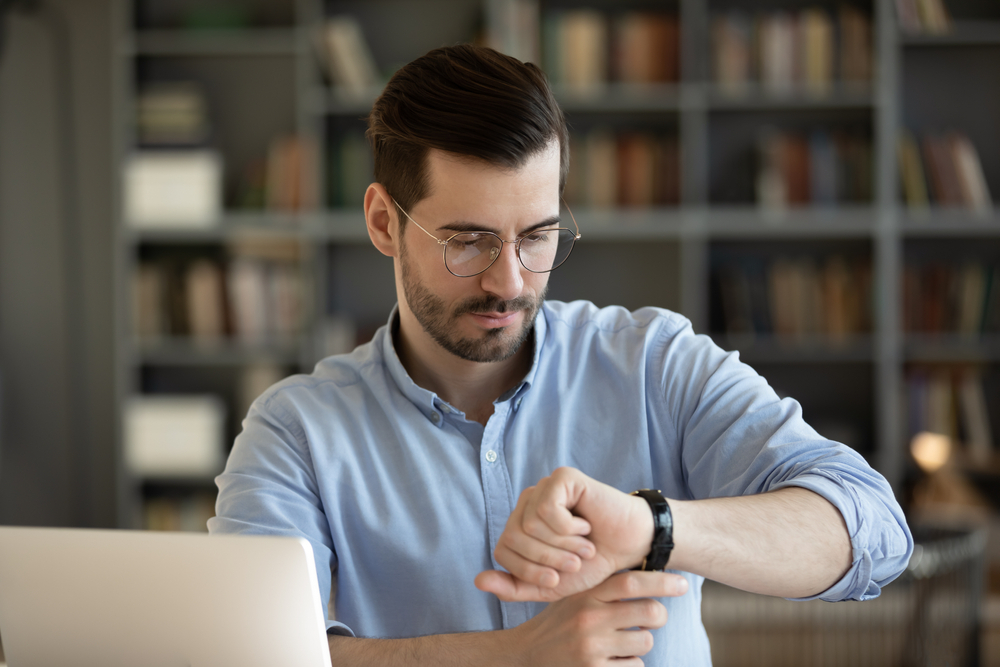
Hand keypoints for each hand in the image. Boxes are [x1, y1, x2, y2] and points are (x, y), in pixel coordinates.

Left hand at [476, 467, 672, 601]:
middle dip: (548, 560)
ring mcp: (543, 487)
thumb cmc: (592, 565)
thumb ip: (515, 588)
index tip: (557, 579)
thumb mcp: (550, 586)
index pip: (502, 551)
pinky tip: (586, 525)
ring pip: (530, 525)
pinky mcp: (562, 477)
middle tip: (576, 561)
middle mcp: (526, 503)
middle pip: (514, 538)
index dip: (529, 572)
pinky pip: (547, 509)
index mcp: (520, 526)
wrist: (629, 547)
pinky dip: (569, 527)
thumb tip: (478, 581)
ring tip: (584, 545)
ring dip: (563, 545)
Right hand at [504, 570, 681, 666]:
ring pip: (645, 642)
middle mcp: (590, 619)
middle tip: (652, 618)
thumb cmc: (559, 623)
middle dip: (659, 615)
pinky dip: (629, 663)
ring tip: (622, 641)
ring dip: (641, 643)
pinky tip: (611, 659)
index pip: (631, 582)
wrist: (527, 654)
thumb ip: (606, 589)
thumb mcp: (576, 598)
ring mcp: (592, 647)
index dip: (662, 581)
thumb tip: (652, 578)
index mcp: (587, 595)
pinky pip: (634, 666)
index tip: (683, 583)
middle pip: (649, 612)